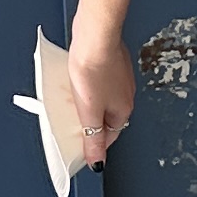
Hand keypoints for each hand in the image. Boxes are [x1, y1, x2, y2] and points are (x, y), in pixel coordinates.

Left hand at [67, 29, 135, 164]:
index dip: (92, 142)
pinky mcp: (110, 62)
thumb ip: (93, 139)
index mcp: (123, 109)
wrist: (95, 35)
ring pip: (102, 98)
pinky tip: (76, 80)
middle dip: (88, 121)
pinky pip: (99, 81)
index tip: (80, 146)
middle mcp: (125, 94)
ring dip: (87, 102)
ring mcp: (119, 76)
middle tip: (71, 121)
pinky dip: (88, 85)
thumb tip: (97, 162)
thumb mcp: (89, 111)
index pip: (108, 136)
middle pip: (105, 117)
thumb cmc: (94, 68)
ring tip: (71, 99)